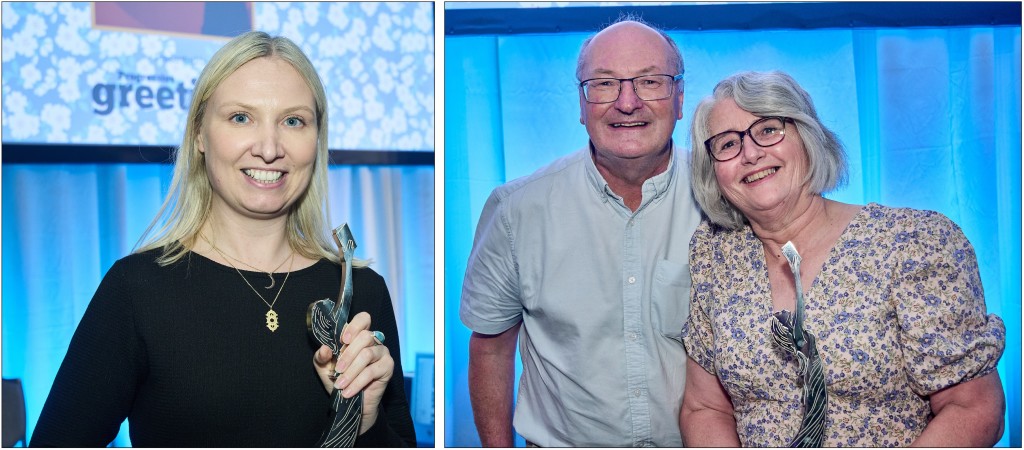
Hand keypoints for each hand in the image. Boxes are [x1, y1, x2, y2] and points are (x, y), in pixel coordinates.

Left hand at [313, 311, 393, 434]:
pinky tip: (347, 391)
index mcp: (359, 336)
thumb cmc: (339, 380)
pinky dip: (357, 382)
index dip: (355, 325)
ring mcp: (382, 353)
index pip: (363, 319)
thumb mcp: (324, 367)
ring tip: (340, 384)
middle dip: (348, 354)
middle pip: (365, 336)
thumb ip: (322, 356)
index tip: (344, 339)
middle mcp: (374, 341)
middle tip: (338, 369)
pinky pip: (371, 371)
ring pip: (367, 354)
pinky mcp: (388, 367)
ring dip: (351, 371)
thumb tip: (324, 348)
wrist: (351, 403)